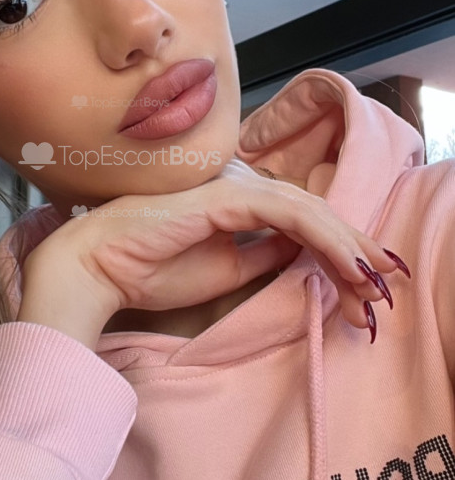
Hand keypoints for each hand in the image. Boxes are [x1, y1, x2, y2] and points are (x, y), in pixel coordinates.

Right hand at [18, 160, 400, 341]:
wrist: (96, 268)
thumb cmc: (147, 271)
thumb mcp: (223, 271)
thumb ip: (263, 256)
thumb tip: (303, 254)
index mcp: (238, 205)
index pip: (301, 222)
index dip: (338, 251)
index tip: (364, 290)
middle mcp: (241, 189)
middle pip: (315, 214)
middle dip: (354, 252)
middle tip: (383, 290)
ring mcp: (234, 189)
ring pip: (310, 211)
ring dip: (348, 247)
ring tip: (373, 282)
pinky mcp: (227, 197)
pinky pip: (291, 214)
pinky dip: (325, 237)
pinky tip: (347, 263)